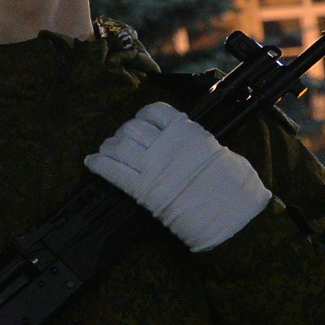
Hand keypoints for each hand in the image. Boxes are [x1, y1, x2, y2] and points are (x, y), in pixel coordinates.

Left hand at [85, 103, 272, 252]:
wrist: (232, 213)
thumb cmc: (233, 186)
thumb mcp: (217, 152)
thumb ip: (195, 144)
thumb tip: (185, 143)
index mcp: (187, 132)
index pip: (155, 111)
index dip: (143, 117)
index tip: (140, 123)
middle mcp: (166, 145)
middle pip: (132, 128)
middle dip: (123, 134)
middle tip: (120, 143)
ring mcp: (153, 166)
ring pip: (119, 145)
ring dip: (108, 147)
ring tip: (105, 152)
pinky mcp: (143, 189)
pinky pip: (112, 170)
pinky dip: (98, 164)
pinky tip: (91, 163)